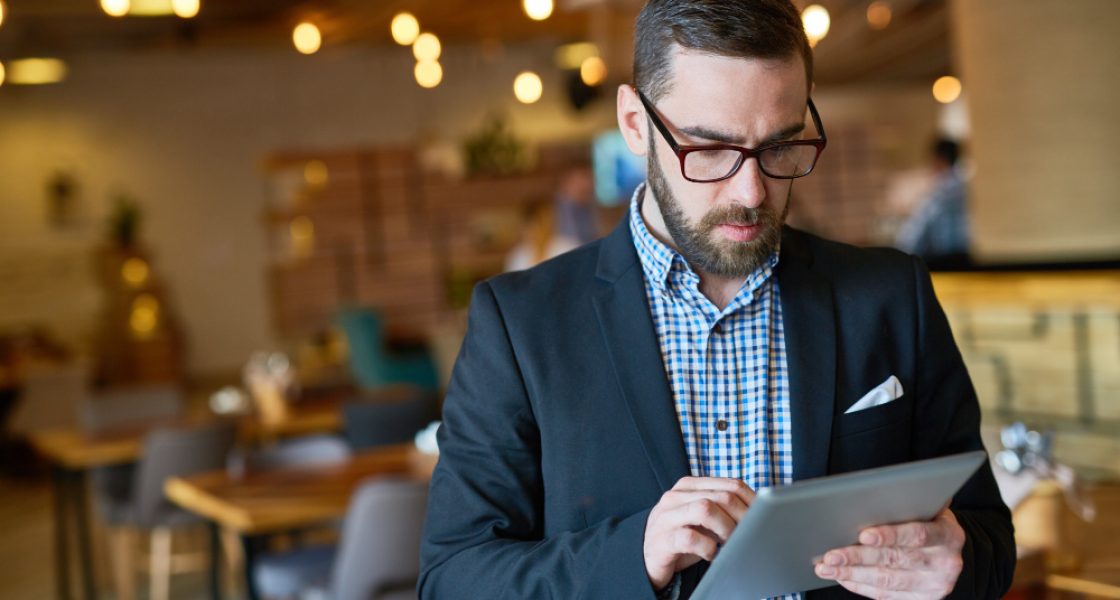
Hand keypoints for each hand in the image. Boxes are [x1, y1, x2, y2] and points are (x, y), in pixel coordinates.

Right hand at [643, 476, 754, 590]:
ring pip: (704, 509)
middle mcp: (676, 496)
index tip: (762, 520)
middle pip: (722, 496)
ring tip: (729, 543)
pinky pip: (689, 538)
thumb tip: (759, 514)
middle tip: (748, 535)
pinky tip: (711, 554)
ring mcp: (666, 516)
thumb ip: (724, 510)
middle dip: (742, 517)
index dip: (753, 503)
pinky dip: (707, 548)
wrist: (646, 557)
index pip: (731, 485)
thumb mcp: (704, 519)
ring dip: (725, 528)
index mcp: (690, 486)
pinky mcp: (662, 540)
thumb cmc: (682, 536)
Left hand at [814, 508, 964, 598]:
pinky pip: (885, 595)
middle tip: (831, 555)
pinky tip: (841, 576)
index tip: (863, 535)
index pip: (917, 534)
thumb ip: (907, 503)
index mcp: (949, 535)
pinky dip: (859, 585)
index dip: (889, 535)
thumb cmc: (929, 521)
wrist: (948, 551)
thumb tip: (869, 496)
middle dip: (859, 557)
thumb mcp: (928, 508)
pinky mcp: (922, 599)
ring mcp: (935, 585)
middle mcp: (946, 563)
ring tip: (827, 567)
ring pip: (886, 581)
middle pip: (896, 560)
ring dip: (852, 574)